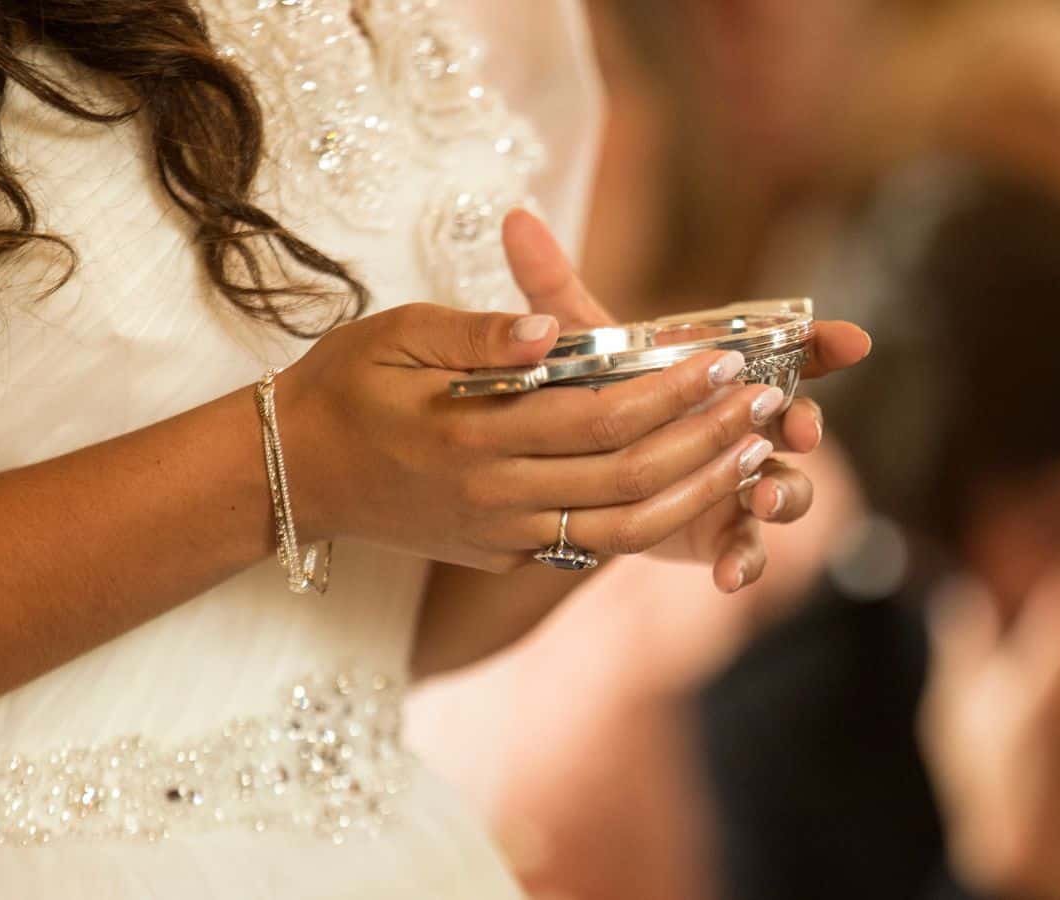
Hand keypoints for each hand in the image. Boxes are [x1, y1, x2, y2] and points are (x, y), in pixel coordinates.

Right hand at [274, 307, 788, 575]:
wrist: (291, 474)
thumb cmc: (346, 387)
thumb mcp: (398, 334)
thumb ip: (478, 335)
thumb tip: (548, 333)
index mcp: (473, 437)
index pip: (600, 417)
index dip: (672, 392)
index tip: (725, 359)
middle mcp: (497, 498)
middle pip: (630, 476)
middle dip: (708, 439)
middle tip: (767, 403)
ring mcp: (503, 537)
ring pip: (626, 528)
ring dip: (700, 492)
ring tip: (756, 454)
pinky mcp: (505, 555)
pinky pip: (594, 544)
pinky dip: (655, 522)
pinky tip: (698, 490)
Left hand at [501, 210, 871, 590]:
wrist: (579, 472)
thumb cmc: (596, 395)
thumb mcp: (575, 346)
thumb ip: (553, 291)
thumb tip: (514, 220)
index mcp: (731, 374)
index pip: (795, 351)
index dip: (825, 344)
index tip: (853, 341)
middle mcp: (748, 425)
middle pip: (800, 423)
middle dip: (805, 424)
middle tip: (800, 426)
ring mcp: (741, 482)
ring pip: (786, 489)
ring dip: (785, 494)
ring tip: (765, 500)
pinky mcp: (722, 533)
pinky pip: (748, 552)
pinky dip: (746, 561)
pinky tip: (730, 575)